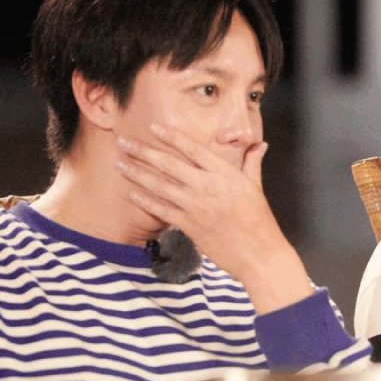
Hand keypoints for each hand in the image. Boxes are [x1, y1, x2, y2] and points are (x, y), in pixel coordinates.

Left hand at [114, 123, 286, 279]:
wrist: (259, 252)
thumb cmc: (260, 220)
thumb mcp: (256, 187)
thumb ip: (252, 163)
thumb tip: (259, 144)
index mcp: (225, 173)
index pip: (193, 148)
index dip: (171, 137)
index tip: (153, 127)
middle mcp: (208, 186)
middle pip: (169, 164)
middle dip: (143, 152)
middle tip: (123, 142)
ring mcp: (197, 206)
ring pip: (160, 185)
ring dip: (137, 174)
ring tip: (120, 164)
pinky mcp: (190, 225)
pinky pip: (162, 210)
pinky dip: (146, 202)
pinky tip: (132, 194)